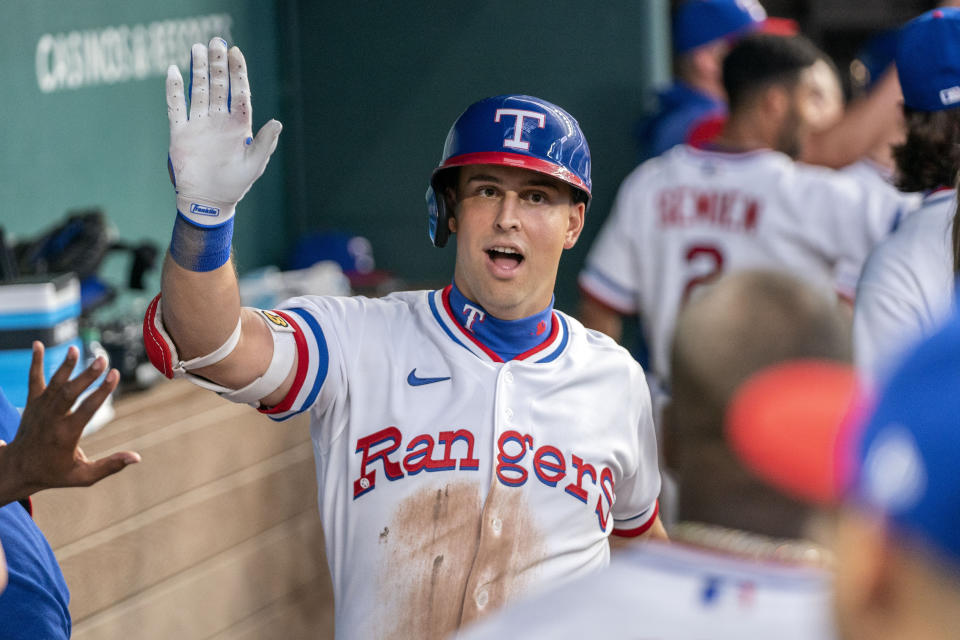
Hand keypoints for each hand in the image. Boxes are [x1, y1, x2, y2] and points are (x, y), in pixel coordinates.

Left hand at [0, 343, 140, 504]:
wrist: (17, 469)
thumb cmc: (54, 473)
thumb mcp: (83, 476)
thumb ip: (110, 466)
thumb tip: (137, 458)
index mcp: (66, 435)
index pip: (86, 409)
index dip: (102, 392)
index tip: (115, 376)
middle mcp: (51, 419)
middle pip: (70, 393)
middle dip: (86, 376)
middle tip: (102, 359)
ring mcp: (40, 409)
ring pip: (54, 384)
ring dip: (66, 366)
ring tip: (76, 350)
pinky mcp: (32, 403)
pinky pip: (34, 379)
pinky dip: (35, 362)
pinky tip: (37, 344)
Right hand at [166, 37, 281, 225]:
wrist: (208, 201)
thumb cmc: (235, 185)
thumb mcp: (255, 164)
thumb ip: (264, 143)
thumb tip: (277, 122)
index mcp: (238, 126)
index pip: (239, 93)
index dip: (238, 73)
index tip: (235, 52)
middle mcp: (218, 121)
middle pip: (218, 86)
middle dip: (217, 65)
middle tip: (215, 42)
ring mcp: (199, 125)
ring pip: (198, 91)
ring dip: (198, 70)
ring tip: (197, 48)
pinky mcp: (180, 133)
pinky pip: (176, 107)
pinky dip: (174, 89)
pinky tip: (173, 71)